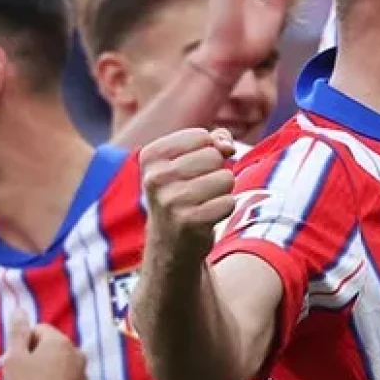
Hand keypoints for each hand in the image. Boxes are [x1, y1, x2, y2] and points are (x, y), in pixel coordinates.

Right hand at [3, 313, 85, 379]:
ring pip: (62, 363)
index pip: (40, 329)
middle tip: (23, 373)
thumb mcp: (14, 358)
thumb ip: (17, 333)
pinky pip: (68, 379)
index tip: (16, 359)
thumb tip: (19, 309)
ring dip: (49, 369)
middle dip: (37, 355)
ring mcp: (84, 372)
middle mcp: (77, 352)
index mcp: (61, 341)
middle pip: (53, 345)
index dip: (24, 342)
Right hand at [140, 128, 237, 254]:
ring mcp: (171, 201)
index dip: (209, 151)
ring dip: (222, 191)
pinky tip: (207, 216)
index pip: (201, 136)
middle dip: (216, 171)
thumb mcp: (189, 161)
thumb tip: (227, 147)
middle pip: (214, 156)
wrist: (170, 243)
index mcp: (151, 157)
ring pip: (225, 178)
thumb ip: (214, 141)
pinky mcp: (189, 221)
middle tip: (199, 190)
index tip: (194, 170)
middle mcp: (155, 178)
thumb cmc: (184, 193)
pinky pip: (229, 202)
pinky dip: (225, 208)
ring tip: (204, 202)